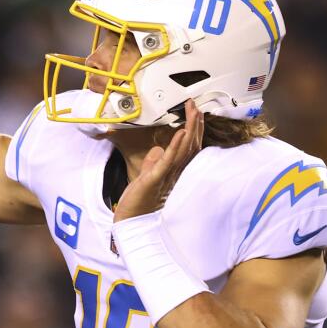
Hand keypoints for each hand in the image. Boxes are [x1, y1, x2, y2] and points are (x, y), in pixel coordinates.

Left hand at [113, 100, 203, 220]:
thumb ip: (153, 163)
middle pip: (190, 145)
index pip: (188, 147)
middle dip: (195, 124)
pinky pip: (168, 161)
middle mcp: (175, 173)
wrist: (130, 222)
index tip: (195, 113)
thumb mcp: (146, 176)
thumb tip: (157, 150)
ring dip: (190, 129)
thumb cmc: (138, 202)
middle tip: (196, 105)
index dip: (193, 129)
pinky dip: (175, 146)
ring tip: (194, 113)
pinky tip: (181, 133)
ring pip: (184, 150)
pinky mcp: (155, 179)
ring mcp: (168, 176)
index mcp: (173, 171)